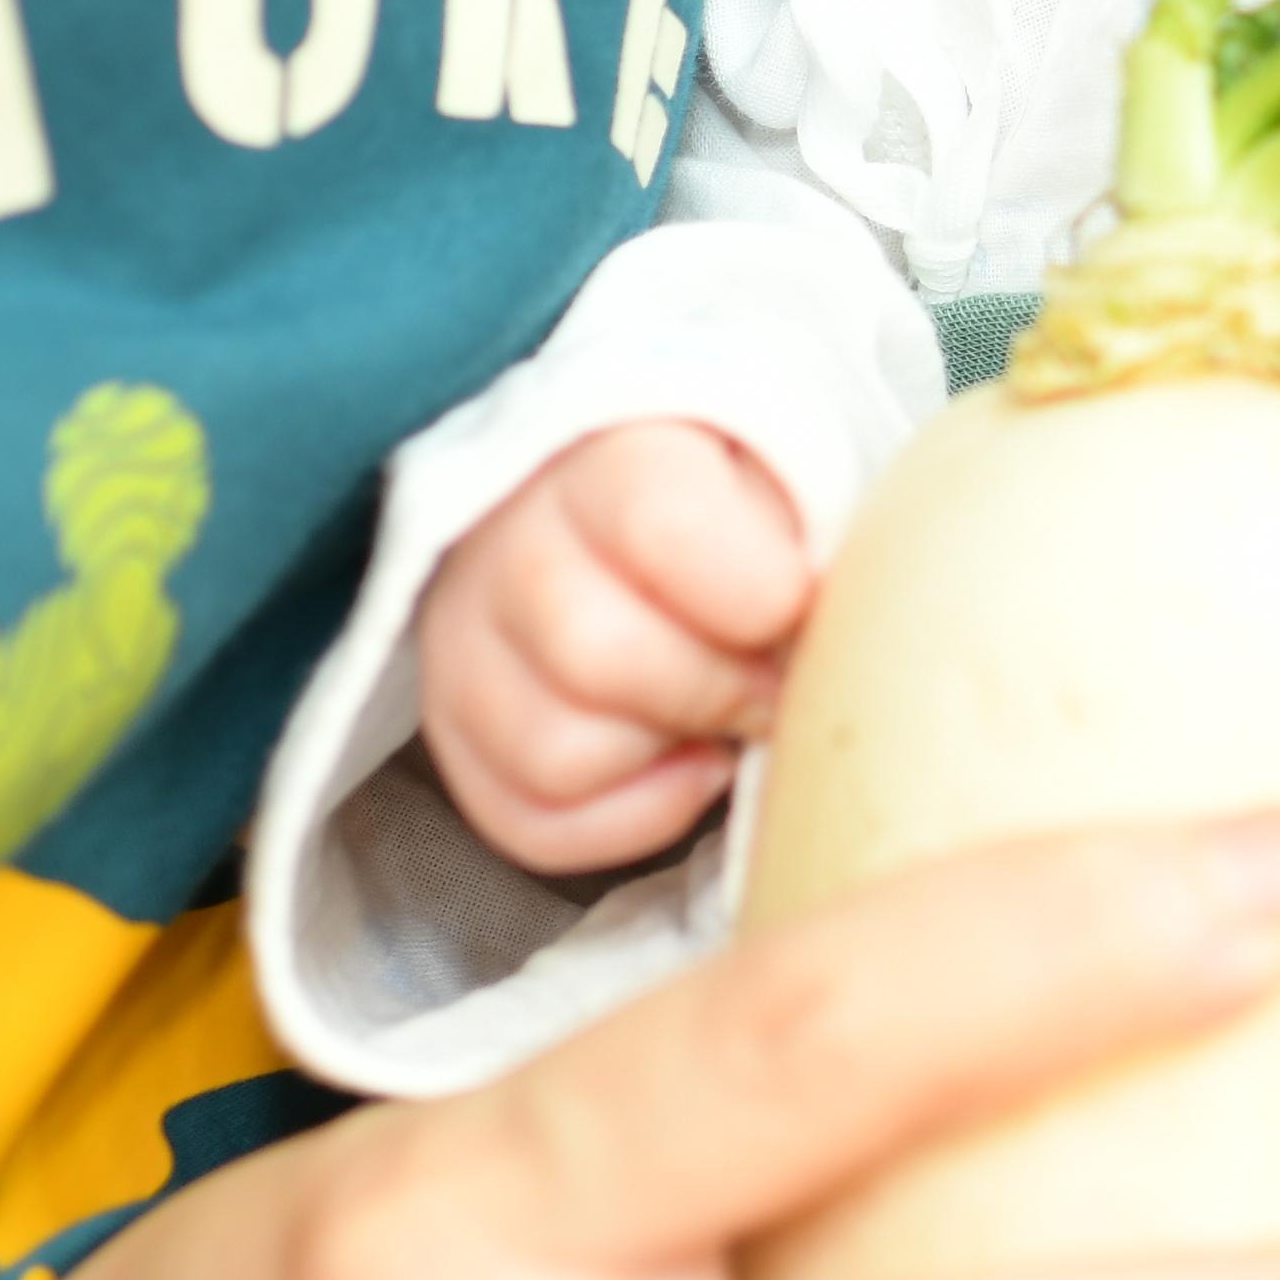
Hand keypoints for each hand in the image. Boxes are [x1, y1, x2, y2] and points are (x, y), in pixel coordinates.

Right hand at [422, 421, 814, 873]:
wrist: (649, 514)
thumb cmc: (743, 508)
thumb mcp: (791, 480)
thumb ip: (813, 540)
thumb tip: (823, 642)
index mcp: (604, 455)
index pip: (658, 524)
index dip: (757, 594)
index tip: (801, 607)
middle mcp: (508, 543)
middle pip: (596, 655)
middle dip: (716, 689)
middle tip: (770, 680)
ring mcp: (464, 644)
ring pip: (555, 755)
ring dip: (667, 754)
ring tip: (719, 715)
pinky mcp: (456, 736)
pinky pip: (531, 824)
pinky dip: (630, 818)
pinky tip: (683, 764)